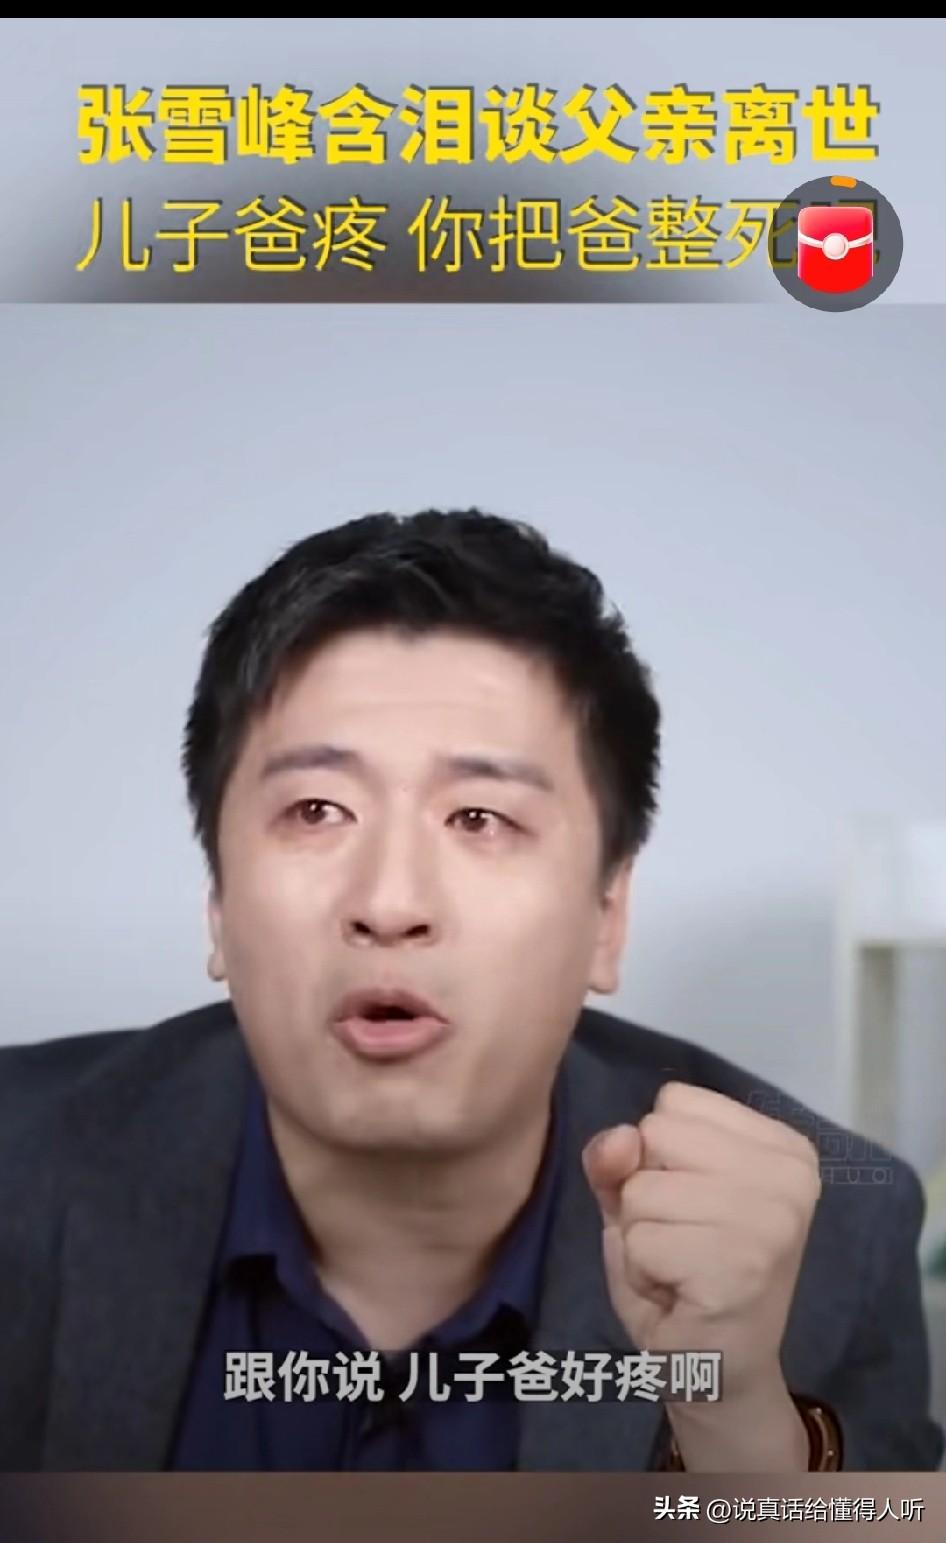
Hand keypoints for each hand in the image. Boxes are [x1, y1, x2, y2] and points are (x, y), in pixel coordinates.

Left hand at [582, 1080, 821, 1468]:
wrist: (720, 1371)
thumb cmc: (685, 1271)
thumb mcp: (644, 1195)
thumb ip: (621, 1155)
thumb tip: (618, 1139)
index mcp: (784, 1146)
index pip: (675, 1101)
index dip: (661, 1156)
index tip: (694, 1206)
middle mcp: (791, 1176)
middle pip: (655, 1134)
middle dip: (646, 1192)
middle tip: (684, 1241)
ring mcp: (772, 1223)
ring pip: (641, 1190)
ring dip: (641, 1237)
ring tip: (681, 1268)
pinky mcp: (740, 1270)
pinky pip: (640, 1242)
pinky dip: (642, 1272)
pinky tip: (679, 1294)